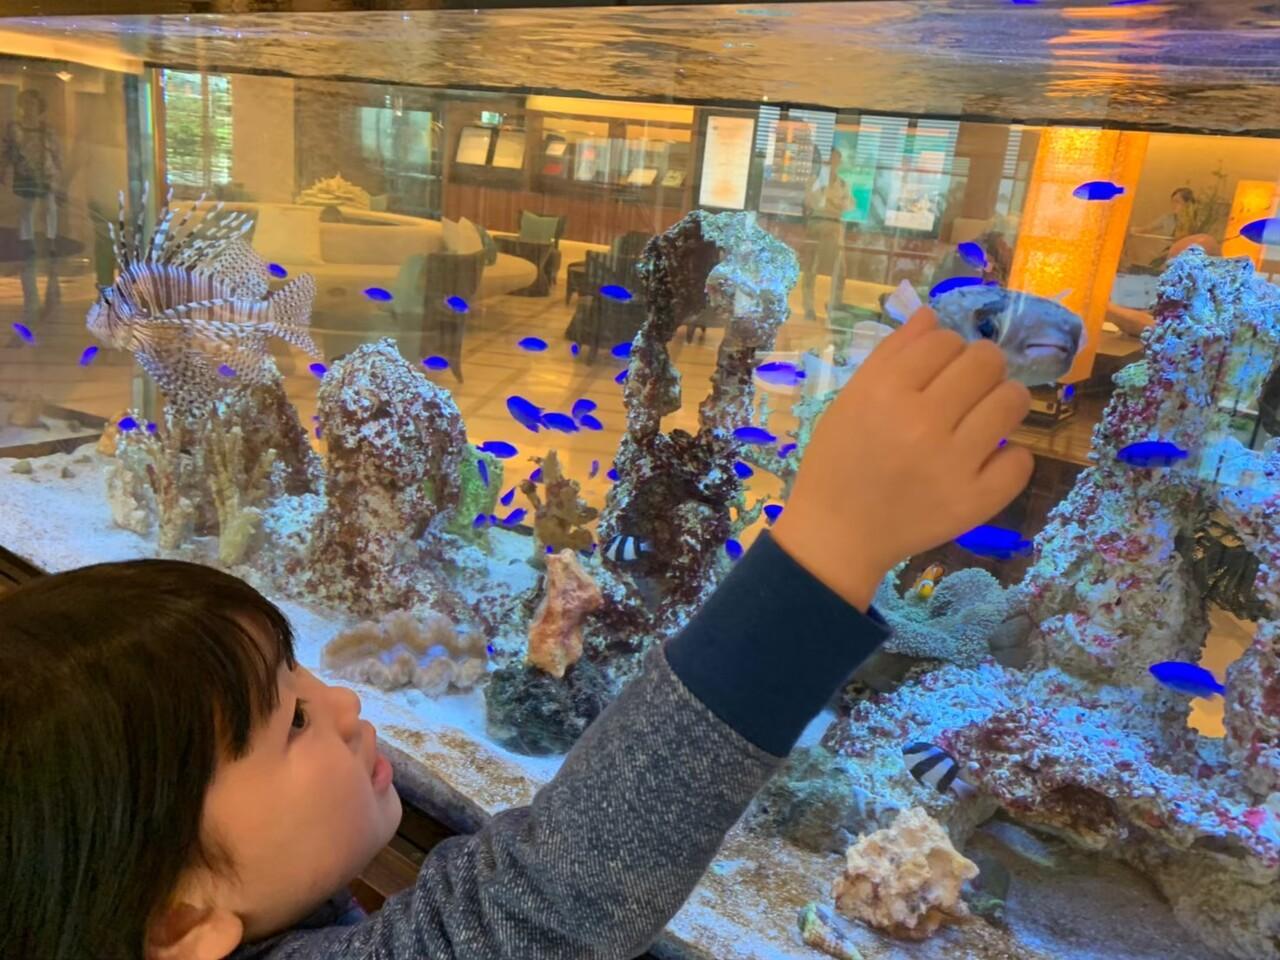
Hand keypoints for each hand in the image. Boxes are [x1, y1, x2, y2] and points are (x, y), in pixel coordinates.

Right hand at [772, 306, 1033, 609]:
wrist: (836, 534)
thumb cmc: (838, 461)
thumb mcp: (850, 399)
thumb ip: (890, 355)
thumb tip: (932, 315)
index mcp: (884, 392)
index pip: (944, 340)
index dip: (946, 348)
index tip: (938, 369)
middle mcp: (921, 423)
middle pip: (986, 361)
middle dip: (981, 367)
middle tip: (967, 389)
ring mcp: (952, 464)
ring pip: (1012, 401)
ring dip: (1003, 401)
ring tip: (982, 418)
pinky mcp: (974, 502)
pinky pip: (1021, 460)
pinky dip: (1008, 457)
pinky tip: (984, 460)